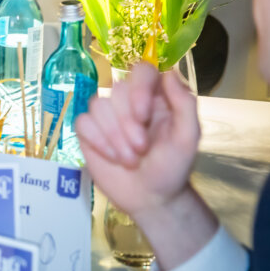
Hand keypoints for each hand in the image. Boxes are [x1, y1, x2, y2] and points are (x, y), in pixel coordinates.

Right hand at [75, 63, 199, 219]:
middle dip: (127, 124)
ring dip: (114, 137)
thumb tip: (169, 72)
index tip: (143, 115)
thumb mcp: (187, 139)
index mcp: (155, 98)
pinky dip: (97, 141)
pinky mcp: (88, 131)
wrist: (150, 199)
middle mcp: (129, 101)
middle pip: (117, 89)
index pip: (142, 71)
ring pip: (98, 105)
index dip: (138, 88)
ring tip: (129, 160)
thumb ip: (184, 104)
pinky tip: (111, 157)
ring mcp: (107, 116)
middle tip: (141, 149)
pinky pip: (82, 121)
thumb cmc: (172, 168)